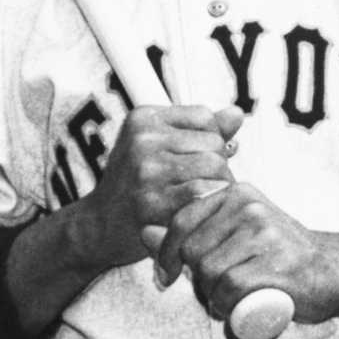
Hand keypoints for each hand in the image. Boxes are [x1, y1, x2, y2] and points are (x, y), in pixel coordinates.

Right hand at [78, 106, 240, 282]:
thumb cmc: (136, 183)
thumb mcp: (160, 146)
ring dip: (219, 186)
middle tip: (203, 185)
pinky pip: (204, 193)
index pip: (205, 117)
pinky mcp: (151, 201)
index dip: (211, 141)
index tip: (197, 160)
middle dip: (218, 166)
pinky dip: (210, 203)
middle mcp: (142, 139)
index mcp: (144, 118)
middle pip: (214, 143)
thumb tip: (237, 113)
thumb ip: (201, 130)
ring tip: (203, 198)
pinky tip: (199, 212)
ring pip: (215, 167)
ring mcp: (145, 170)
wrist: (100, 224)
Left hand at [162, 183, 338, 325]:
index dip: (167, 253)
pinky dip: (228, 305)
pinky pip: (230, 288)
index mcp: (237, 192)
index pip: (182, 220)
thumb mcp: (234, 233)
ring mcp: (265, 233)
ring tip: (233, 298)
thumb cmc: (277, 254)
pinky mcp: (277, 263)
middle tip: (216, 291)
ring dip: (213, 296)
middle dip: (196, 279)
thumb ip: (193, 230)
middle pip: (193, 250)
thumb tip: (144, 232)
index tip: (168, 275)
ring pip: (209, 272)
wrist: (332, 269)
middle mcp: (250, 207)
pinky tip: (240, 307)